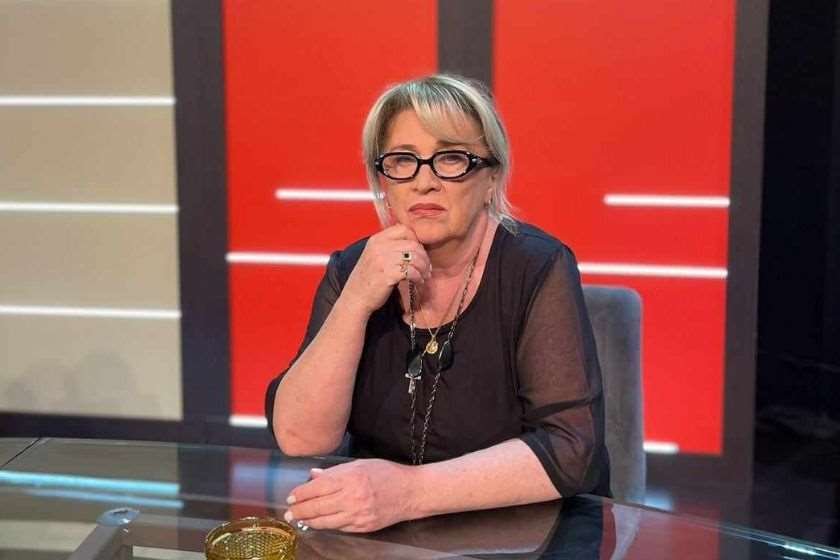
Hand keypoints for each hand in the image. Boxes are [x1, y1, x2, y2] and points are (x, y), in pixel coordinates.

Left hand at [284, 459, 416, 532]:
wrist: (410, 492)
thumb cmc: (387, 474)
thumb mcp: (360, 464)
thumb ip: (335, 471)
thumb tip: (314, 475)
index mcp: (350, 478)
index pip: (317, 488)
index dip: (300, 493)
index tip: (291, 497)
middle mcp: (352, 497)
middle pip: (316, 506)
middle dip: (299, 510)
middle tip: (289, 512)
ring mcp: (357, 514)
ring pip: (325, 521)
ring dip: (308, 521)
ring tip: (298, 520)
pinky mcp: (363, 527)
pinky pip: (339, 527)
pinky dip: (326, 526)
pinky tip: (318, 523)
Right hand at [341, 224, 430, 314]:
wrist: (355, 298)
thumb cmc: (368, 279)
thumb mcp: (374, 256)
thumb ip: (389, 247)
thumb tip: (413, 244)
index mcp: (376, 240)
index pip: (404, 229)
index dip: (415, 240)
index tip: (418, 253)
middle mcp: (379, 247)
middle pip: (413, 244)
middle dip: (424, 256)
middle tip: (426, 267)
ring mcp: (383, 260)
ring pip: (415, 257)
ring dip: (423, 268)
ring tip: (424, 276)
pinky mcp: (388, 274)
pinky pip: (412, 271)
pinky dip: (418, 277)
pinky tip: (418, 281)